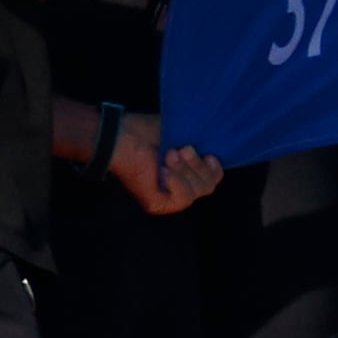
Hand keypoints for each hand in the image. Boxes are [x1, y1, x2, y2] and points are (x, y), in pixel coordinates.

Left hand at [106, 110, 220, 215]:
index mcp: (185, 172)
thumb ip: (200, 147)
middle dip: (196, 166)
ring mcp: (168, 198)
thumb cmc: (146, 132)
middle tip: (176, 151)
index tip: (207, 154)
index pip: (213, 179)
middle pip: (208, 186)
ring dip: (185, 170)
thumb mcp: (181, 136)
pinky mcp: (159, 204)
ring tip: (168, 156)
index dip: (214, 168)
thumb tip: (216, 153)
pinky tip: (165, 170)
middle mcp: (178, 187)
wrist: (122, 137)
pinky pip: (183, 199)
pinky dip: (177, 181)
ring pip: (198, 192)